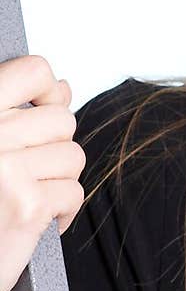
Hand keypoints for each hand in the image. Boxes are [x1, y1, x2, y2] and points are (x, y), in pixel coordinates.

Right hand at [0, 56, 84, 290]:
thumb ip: (16, 112)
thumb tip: (65, 88)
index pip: (34, 71)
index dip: (49, 89)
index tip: (43, 106)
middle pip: (62, 119)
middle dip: (54, 147)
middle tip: (28, 170)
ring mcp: (7, 168)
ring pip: (73, 156)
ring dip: (58, 180)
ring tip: (27, 195)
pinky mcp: (28, 205)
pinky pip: (73, 192)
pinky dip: (62, 212)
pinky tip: (35, 220)